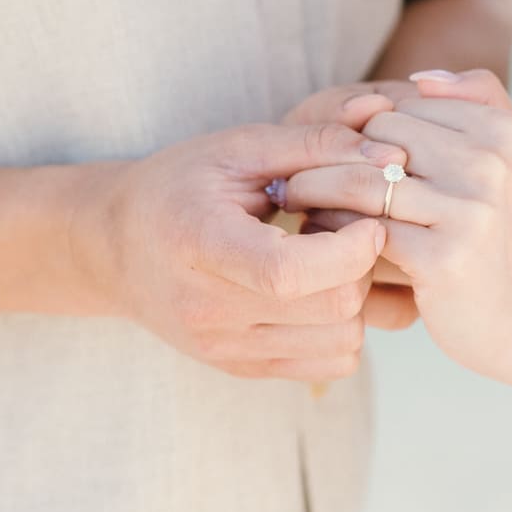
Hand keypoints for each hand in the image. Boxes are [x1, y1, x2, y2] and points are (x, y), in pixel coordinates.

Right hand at [69, 121, 404, 378]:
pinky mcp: (243, 367)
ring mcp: (225, 348)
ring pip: (342, 343)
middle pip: (332, 309)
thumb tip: (394, 155)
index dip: (350, 249)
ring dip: (358, 299)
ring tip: (333, 262)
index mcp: (199, 245)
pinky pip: (330, 364)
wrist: (116, 247)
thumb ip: (315, 143)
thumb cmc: (179, 185)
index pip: (290, 272)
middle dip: (363, 267)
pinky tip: (320, 292)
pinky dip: (344, 329)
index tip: (367, 219)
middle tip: (352, 233)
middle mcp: (208, 310)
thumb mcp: (237, 147)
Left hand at [282, 71, 511, 387]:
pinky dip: (331, 230)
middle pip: (377, 137)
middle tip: (293, 171)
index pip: (400, 105)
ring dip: (315, 187)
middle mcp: (489, 164)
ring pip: (363, 181)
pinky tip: (315, 236)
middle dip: (329, 152)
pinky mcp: (444, 258)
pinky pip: (364, 231)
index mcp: (502, 131)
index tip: (326, 147)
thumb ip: (480, 102)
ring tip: (293, 197)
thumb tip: (419, 78)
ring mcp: (469, 212)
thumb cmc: (507, 234)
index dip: (356, 126)